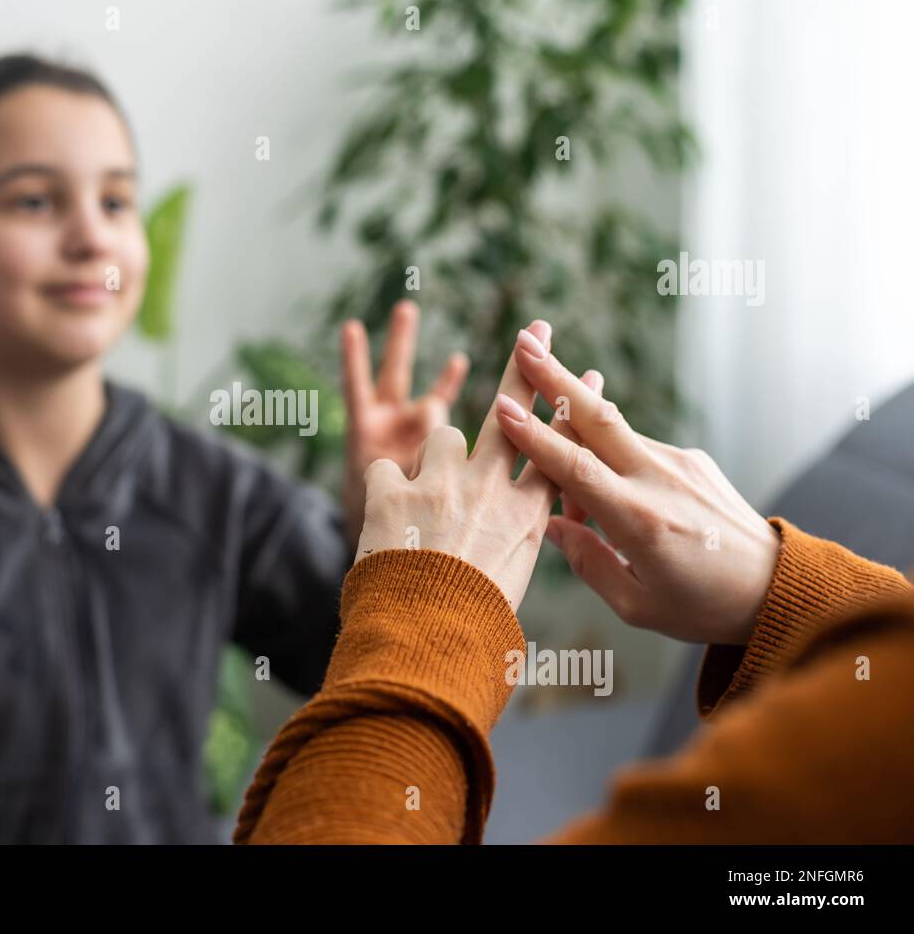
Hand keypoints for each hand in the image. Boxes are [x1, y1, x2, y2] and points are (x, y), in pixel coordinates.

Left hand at [356, 322, 599, 611]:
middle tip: (536, 330)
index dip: (572, 414)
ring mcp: (441, 483)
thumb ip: (512, 545)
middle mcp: (490, 490)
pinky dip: (383, 489)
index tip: (588, 380)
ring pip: (442, 437)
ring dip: (434, 456)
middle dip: (527, 367)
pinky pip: (384, 468)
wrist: (423, 641)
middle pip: (514, 411)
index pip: (559, 452)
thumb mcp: (511, 585)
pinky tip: (383, 521)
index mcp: (526, 519)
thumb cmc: (470, 626)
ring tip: (423, 498)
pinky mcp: (393, 490)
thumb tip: (512, 535)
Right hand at [493, 339, 780, 644]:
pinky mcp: (692, 460)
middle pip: (597, 417)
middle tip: (523, 341)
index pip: (576, 468)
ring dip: (574, 428)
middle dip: (556, 377)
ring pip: (612, 433)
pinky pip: (634, 450)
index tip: (504, 406)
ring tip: (561, 463)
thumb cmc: (703, 606)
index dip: (536, 436)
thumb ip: (587, 562)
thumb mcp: (636, 604)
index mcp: (640, 521)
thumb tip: (551, 524)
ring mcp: (679, 463)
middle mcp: (659, 481)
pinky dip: (607, 460)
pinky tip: (604, 496)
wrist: (778, 589)